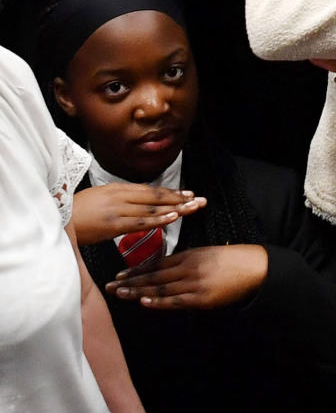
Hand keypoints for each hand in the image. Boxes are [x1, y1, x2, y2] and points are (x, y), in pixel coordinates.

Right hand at [72, 184, 205, 244]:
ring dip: (175, 208)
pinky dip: (157, 219)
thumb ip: (122, 199)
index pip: (150, 190)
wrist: (58, 218)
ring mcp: (117, 209)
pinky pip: (139, 222)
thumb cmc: (78, 211)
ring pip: (152, 208)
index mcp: (117, 188)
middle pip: (155, 197)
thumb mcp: (101, 198)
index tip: (188, 194)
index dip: (170, 192)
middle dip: (179, 198)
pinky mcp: (113, 224)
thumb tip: (141, 203)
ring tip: (193, 208)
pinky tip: (172, 217)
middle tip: (200, 200)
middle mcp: (120, 196)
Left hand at [106, 244, 268, 308]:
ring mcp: (194, 283)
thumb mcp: (206, 254)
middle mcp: (187, 268)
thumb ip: (186, 262)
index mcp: (188, 255)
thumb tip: (167, 270)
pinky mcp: (202, 298)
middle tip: (110, 285)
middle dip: (131, 282)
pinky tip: (145, 302)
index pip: (156, 264)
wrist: (254, 268)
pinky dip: (160, 302)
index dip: (137, 270)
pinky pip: (176, 300)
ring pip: (161, 288)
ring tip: (120, 294)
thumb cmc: (231, 261)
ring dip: (139, 292)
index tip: (120, 275)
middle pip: (153, 276)